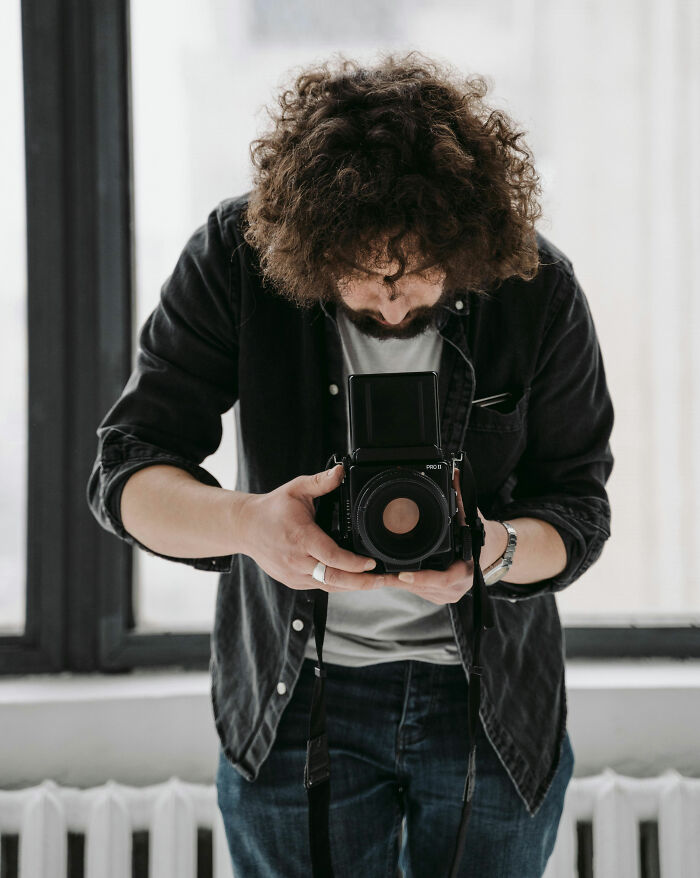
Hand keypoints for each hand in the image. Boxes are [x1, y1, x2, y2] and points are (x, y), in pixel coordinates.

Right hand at [239, 464, 380, 593]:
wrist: (246, 527)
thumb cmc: (272, 508)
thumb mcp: (297, 489)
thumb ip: (321, 482)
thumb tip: (340, 471)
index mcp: (300, 538)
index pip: (332, 557)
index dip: (354, 563)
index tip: (372, 562)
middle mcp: (297, 561)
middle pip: (334, 579)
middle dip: (362, 582)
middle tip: (384, 580)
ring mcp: (294, 574)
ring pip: (329, 586)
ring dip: (353, 586)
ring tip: (376, 582)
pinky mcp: (292, 581)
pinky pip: (320, 587)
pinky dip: (339, 584)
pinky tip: (354, 580)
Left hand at [379, 467, 506, 604]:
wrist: (490, 553)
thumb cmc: (479, 535)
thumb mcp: (470, 517)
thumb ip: (460, 498)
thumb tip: (455, 472)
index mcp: (466, 571)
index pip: (442, 580)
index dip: (422, 579)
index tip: (402, 575)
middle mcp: (457, 587)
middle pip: (423, 588)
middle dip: (399, 580)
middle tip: (377, 570)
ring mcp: (447, 595)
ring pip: (417, 591)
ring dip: (398, 582)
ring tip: (377, 571)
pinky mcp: (437, 596)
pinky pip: (418, 591)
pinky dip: (404, 583)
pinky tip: (389, 574)